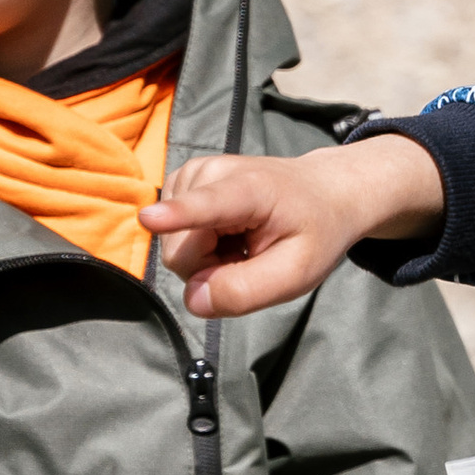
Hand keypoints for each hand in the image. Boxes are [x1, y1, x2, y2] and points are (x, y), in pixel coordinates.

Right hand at [143, 136, 444, 318]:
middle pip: (180, 251)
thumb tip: (193, 299)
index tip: (149, 219)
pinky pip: (173, 237)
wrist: (325, 191)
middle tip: (251, 258)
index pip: (207, 206)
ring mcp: (191, 176)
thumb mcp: (298, 272)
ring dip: (208, 259)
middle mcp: (210, 174)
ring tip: (244, 242)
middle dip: (210, 270)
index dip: (177, 216)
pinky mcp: (181, 183)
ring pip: (173, 247)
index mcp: (249, 191)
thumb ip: (246, 290)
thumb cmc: (314, 231)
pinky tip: (229, 235)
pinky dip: (202, 246)